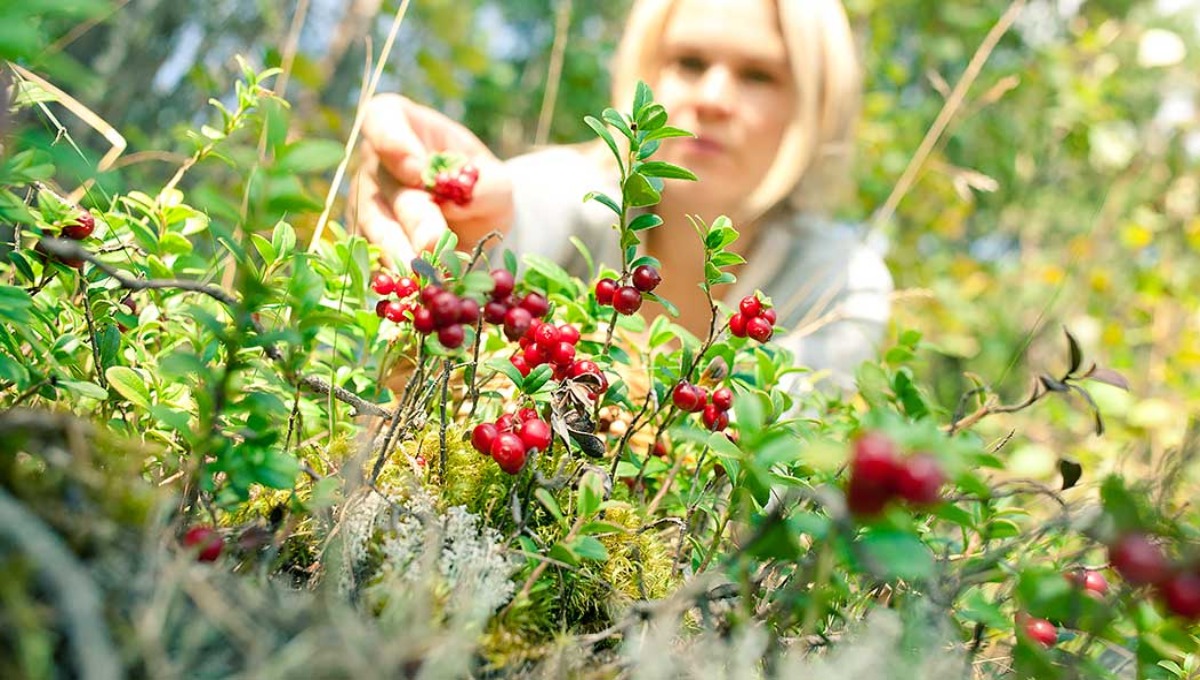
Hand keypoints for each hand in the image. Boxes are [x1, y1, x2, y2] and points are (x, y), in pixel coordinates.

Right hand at [353, 94, 512, 266]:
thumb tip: (460, 201)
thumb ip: (486, 185)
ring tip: (427, 279)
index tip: (416, 170)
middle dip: (410, 219)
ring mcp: (364, 206)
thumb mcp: (496, 179)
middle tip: (432, 243)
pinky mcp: (366, 245)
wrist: (473, 221)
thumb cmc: (479, 185)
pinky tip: (418, 294)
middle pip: (383, 188)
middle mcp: (374, 164)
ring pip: (374, 231)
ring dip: (401, 256)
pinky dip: (396, 280)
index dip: (393, 143)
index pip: (382, 120)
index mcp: (401, 126)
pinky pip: (373, 263)